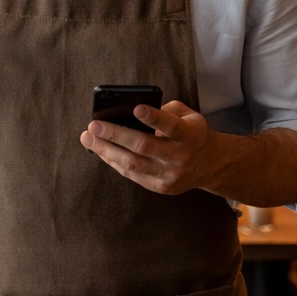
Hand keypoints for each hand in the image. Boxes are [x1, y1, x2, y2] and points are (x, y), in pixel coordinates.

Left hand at [80, 100, 214, 195]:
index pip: (171, 126)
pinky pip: (131, 174)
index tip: (136, 108)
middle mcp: (180, 156)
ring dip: (106, 151)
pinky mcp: (160, 187)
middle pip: (144, 146)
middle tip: (94, 125)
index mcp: (190, 135)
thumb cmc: (191, 132)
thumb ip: (166, 110)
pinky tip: (100, 151)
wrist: (208, 164)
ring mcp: (169, 175)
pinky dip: (113, 161)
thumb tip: (133, 110)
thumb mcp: (188, 116)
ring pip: (133, 164)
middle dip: (115, 134)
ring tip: (88, 139)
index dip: (154, 118)